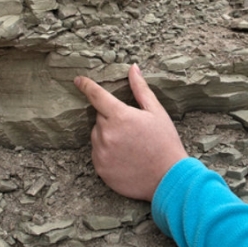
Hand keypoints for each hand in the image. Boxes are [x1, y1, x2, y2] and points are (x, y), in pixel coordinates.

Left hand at [74, 64, 187, 200]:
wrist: (168, 178)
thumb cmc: (165, 142)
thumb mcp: (156, 112)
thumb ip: (141, 89)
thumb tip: (133, 68)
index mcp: (120, 116)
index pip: (96, 95)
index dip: (86, 85)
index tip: (78, 80)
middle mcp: (106, 134)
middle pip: (99, 118)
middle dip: (111, 119)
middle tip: (132, 130)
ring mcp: (101, 153)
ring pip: (97, 136)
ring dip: (108, 136)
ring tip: (130, 146)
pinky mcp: (100, 169)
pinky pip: (97, 154)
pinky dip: (107, 153)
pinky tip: (125, 158)